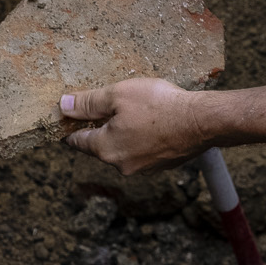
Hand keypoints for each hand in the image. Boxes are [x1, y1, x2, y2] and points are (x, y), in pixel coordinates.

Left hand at [60, 78, 210, 172]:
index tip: (69, 118)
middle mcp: (121, 165)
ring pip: (123, 149)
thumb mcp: (117, 95)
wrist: (202, 121)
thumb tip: (63, 105)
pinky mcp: (161, 166)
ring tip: (136, 112)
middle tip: (109, 106)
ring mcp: (143, 168)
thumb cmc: (159, 105)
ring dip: (125, 134)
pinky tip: (154, 122)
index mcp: (105, 149)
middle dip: (101, 128)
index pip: (77, 141)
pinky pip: (143, 151)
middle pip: (101, 146)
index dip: (72, 127)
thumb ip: (88, 103)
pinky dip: (143, 138)